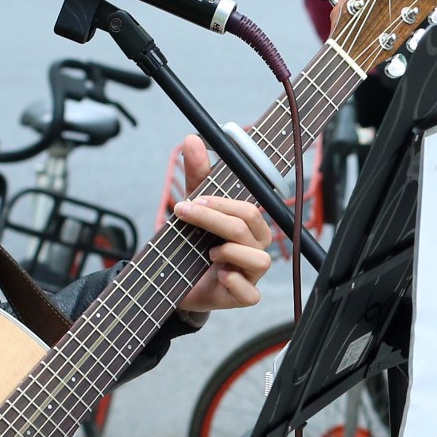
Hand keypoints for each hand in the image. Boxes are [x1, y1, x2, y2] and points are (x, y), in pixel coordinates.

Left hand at [172, 136, 273, 313]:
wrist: (177, 283)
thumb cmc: (193, 244)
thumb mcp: (193, 209)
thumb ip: (196, 177)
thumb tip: (192, 140)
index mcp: (250, 226)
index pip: (248, 208)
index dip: (221, 203)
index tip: (193, 199)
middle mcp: (256, 248)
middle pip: (247, 227)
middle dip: (213, 218)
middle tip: (185, 214)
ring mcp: (252, 274)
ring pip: (260, 259)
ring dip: (230, 251)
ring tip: (208, 252)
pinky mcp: (243, 296)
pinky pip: (250, 293)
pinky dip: (235, 282)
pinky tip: (219, 275)